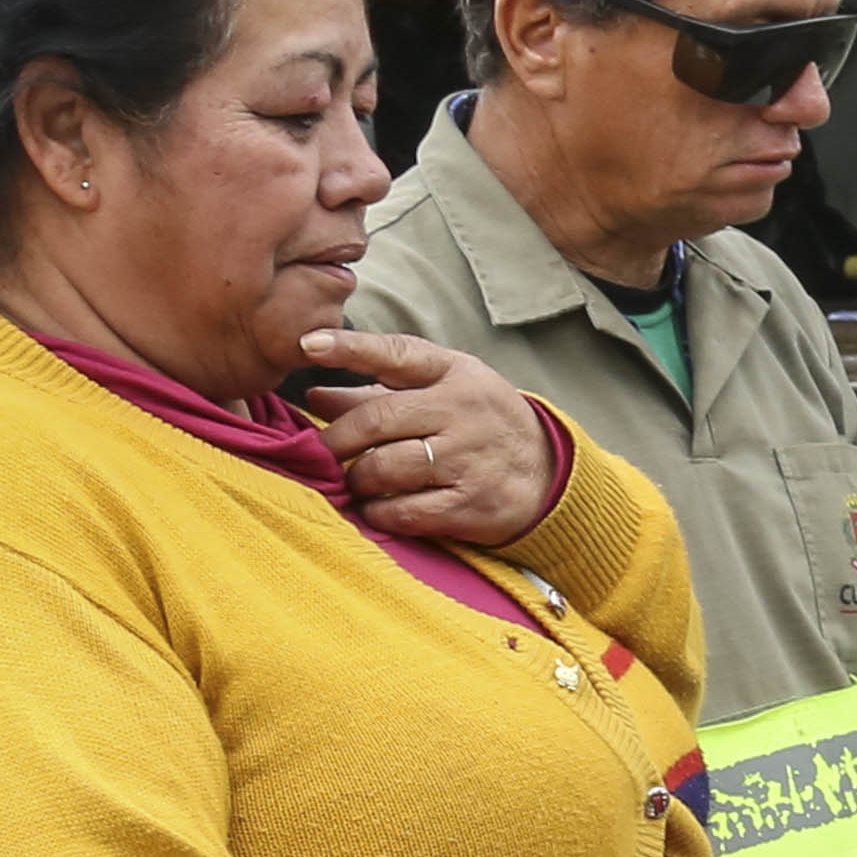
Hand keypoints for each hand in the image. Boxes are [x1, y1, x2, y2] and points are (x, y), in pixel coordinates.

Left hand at [298, 327, 557, 542]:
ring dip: (356, 479)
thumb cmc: (480, 424)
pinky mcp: (467, 505)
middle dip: (336, 440)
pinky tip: (376, 508)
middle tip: (321, 452)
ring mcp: (466, 460)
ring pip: (383, 468)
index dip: (350, 347)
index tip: (308, 344)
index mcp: (455, 375)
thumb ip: (378, 392)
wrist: (547, 476)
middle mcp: (462, 413)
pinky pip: (401, 511)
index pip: (396, 354)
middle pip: (376, 420)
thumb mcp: (444, 392)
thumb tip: (314, 397)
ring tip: (356, 481)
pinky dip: (377, 512)